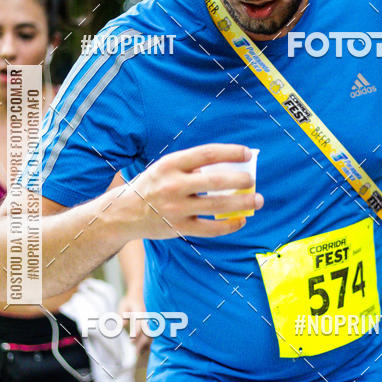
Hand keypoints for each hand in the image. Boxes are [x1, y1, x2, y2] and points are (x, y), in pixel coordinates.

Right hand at [116, 144, 263, 239]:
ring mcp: (176, 208)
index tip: (247, 154)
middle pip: (215, 181)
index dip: (230, 152)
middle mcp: (173, 185)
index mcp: (171, 164)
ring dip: (242, 203)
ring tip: (257, 200)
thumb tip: (228, 168)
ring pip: (217, 206)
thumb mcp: (165, 168)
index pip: (207, 153)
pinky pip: (210, 229)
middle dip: (240, 180)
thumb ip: (192, 166)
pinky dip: (229, 225)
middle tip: (253, 180)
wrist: (124, 213)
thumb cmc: (152, 185)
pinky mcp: (179, 228)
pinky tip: (241, 220)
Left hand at [118, 292, 150, 361]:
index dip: (136, 332)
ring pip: (153, 334)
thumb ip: (122, 315)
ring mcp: (153, 320)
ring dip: (146, 344)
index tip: (132, 341)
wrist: (142, 293)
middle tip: (135, 352)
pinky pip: (154, 334)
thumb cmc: (130, 301)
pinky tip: (144, 349)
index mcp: (141, 310)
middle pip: (148, 331)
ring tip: (139, 352)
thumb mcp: (124, 305)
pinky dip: (149, 342)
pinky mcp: (155, 323)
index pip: (140, 323)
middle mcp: (149, 316)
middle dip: (142, 343)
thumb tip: (121, 325)